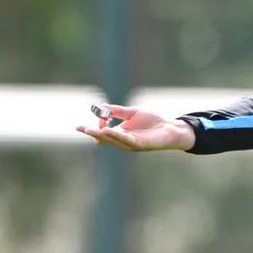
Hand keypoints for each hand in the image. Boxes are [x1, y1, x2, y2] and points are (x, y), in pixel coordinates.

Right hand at [76, 104, 195, 151]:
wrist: (171, 127)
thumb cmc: (153, 121)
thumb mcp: (131, 112)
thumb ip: (116, 110)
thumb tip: (101, 107)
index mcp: (120, 133)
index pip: (102, 132)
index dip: (93, 128)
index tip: (93, 117)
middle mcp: (123, 140)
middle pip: (105, 138)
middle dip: (93, 133)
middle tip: (82, 128)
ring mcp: (131, 144)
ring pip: (114, 140)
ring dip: (102, 135)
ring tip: (91, 130)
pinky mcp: (140, 145)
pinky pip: (126, 140)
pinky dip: (116, 135)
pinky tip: (107, 131)